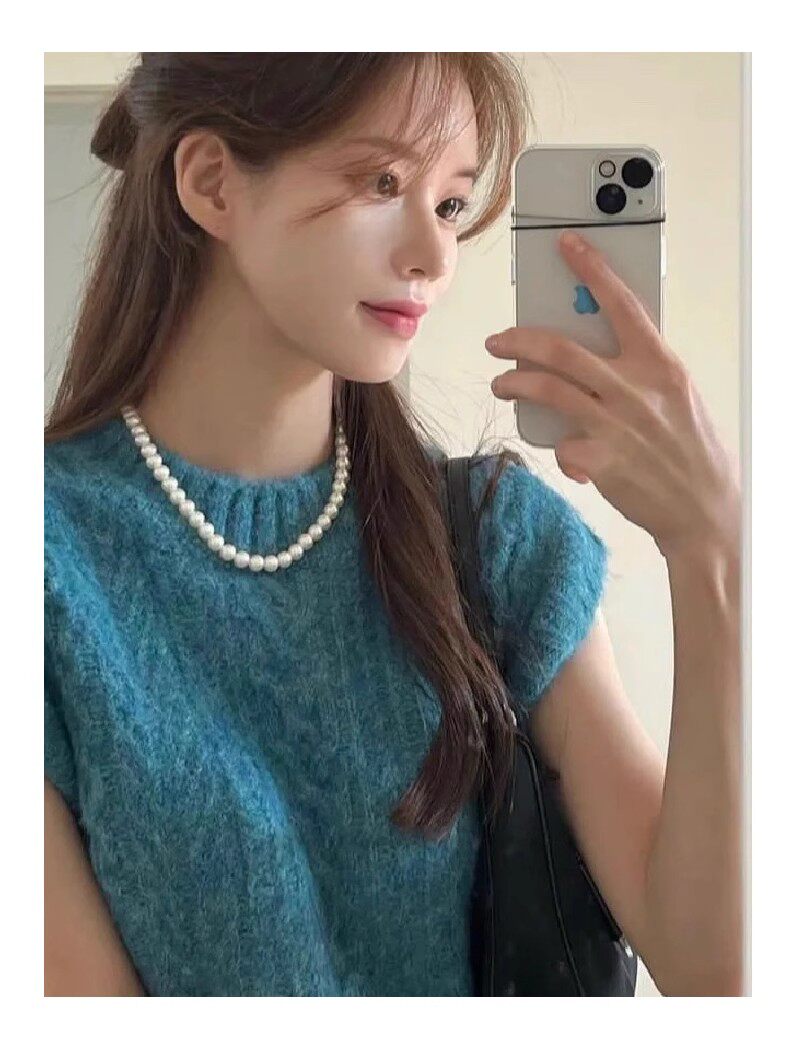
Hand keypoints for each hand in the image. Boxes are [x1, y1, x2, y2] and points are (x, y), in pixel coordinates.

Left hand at [486, 230, 740, 558]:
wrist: (703, 508)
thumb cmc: (689, 447)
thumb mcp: (676, 394)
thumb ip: (639, 369)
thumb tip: (593, 348)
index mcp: (659, 363)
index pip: (620, 303)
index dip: (591, 268)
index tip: (566, 244)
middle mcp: (635, 389)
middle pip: (560, 349)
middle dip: (518, 340)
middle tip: (497, 342)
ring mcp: (615, 425)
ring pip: (546, 389)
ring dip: (513, 383)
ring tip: (501, 385)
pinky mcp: (600, 461)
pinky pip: (559, 445)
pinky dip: (554, 447)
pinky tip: (557, 450)